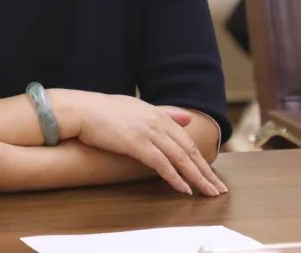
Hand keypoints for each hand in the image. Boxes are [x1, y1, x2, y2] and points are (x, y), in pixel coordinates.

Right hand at [64, 91, 226, 196]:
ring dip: (197, 178)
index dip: (201, 158)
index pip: (186, 140)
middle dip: (206, 171)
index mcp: (159, 114)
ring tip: (208, 193)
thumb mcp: (137, 107)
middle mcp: (158, 122)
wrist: (82, 109)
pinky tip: (184, 189)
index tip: (211, 174)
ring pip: (180, 158)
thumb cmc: (103, 110)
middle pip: (189, 150)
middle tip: (218, 189)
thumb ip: (164, 112)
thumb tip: (187, 117)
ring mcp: (149, 132)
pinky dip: (175, 177)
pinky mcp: (138, 143)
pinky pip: (162, 164)